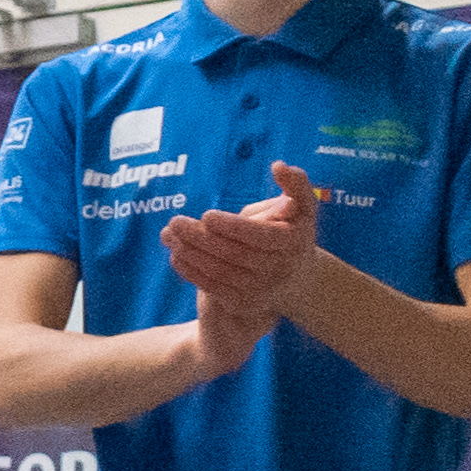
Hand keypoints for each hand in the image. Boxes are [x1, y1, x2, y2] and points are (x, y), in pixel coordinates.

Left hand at [165, 162, 325, 369]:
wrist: (298, 277)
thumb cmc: (293, 229)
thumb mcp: (303, 205)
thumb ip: (295, 183)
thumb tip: (278, 166)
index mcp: (293, 242)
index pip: (259, 236)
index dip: (232, 227)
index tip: (206, 215)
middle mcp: (279, 268)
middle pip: (233, 254)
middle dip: (200, 238)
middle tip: (174, 222)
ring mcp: (262, 289)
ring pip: (219, 271)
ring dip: (189, 253)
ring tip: (167, 235)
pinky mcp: (245, 303)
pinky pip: (214, 287)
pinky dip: (191, 272)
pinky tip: (176, 255)